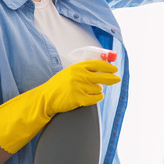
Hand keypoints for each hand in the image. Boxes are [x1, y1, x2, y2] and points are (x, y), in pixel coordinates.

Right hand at [0, 60, 119, 153]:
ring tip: (90, 91)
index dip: (108, 66)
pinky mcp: (79, 99)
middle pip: (102, 76)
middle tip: (117, 78)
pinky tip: (94, 96)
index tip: (115, 68)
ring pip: (98, 89)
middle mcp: (79, 76)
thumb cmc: (58, 85)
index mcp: (77, 67)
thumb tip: (101, 70)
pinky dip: (97, 98)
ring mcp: (79, 87)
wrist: (46, 98)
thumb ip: (83, 70)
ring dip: (98, 90)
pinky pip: (96, 98)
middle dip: (112, 78)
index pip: (97, 64)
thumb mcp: (69, 73)